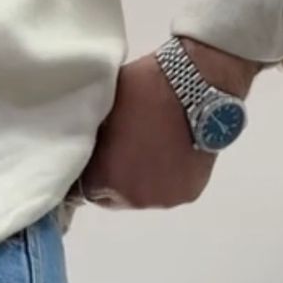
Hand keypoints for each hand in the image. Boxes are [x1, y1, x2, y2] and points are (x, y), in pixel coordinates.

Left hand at [79, 41, 256, 212]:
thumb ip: (92, 138)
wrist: (196, 82)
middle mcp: (132, 198)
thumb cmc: (143, 87)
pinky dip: (170, 176)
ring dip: (144, 178)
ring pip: (144, 194)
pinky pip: (170, 189)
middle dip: (117, 178)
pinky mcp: (188, 194)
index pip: (86, 189)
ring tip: (154, 147)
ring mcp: (163, 199)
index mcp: (104, 179)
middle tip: (128, 148)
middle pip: (115, 197)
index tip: (101, 153)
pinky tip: (173, 152)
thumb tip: (87, 149)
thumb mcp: (103, 109)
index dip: (93, 169)